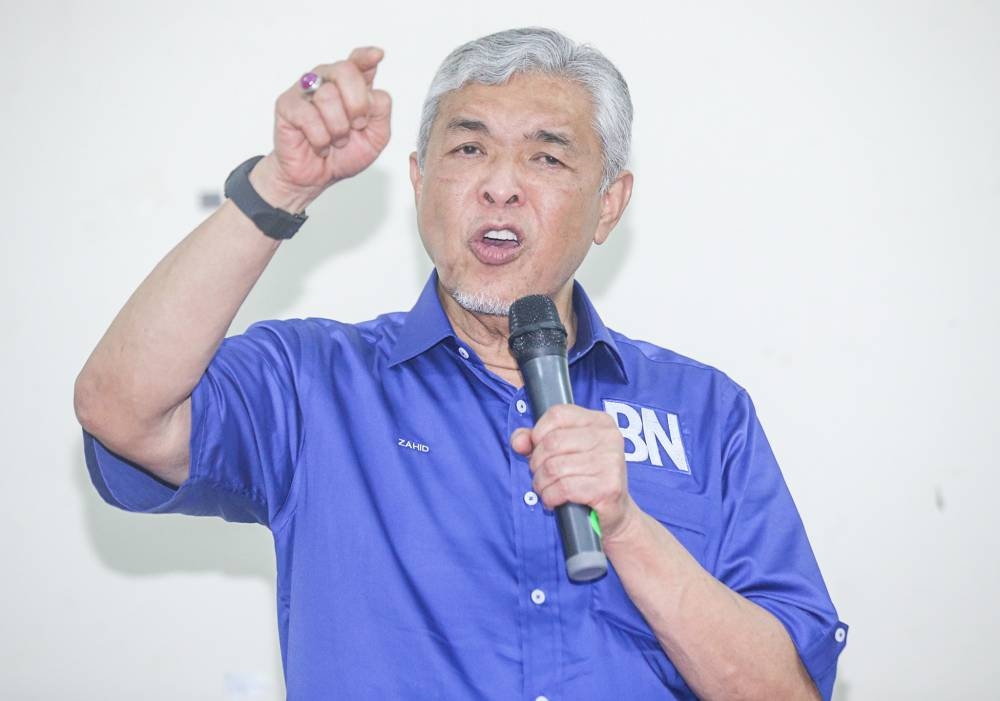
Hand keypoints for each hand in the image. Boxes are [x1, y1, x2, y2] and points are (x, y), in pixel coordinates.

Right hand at [251, 46, 391, 209]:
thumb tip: (374, 93)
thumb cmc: (344, 154)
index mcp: (350, 85)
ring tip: (335, 140)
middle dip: (357, 104)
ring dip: (338, 128)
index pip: (358, 61)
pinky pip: (309, 117)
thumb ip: (381, 111)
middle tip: (357, 125)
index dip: (366, 56)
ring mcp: (305, 89)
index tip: (377, 55)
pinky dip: (321, 139)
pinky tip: (320, 144)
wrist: (317, 177)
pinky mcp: (287, 104)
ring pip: (329, 96)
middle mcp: (327, 80)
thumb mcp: (376, 136)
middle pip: (346, 71)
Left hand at [511, 404, 640, 541]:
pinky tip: (554, 500)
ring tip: (546, 489)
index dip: (538, 433)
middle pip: (552, 442)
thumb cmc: (586, 478)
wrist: (614, 513)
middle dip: (536, 463)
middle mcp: (609, 438)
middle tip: (540, 475)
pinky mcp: (608, 487)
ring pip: (554, 467)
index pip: (557, 414)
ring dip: (542, 483)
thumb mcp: (562, 452)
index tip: (537, 449)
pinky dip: (550, 496)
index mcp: (600, 421)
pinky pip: (563, 488)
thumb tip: (519, 442)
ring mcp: (611, 462)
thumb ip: (535, 441)